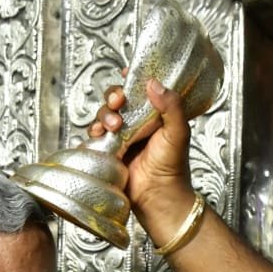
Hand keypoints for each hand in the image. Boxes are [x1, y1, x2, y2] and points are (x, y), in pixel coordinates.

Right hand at [89, 79, 195, 214]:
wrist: (158, 196)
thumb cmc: (173, 167)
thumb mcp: (178, 132)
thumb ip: (171, 106)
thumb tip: (153, 83)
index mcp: (154, 115)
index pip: (140, 90)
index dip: (131, 80)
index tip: (127, 74)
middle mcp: (136, 123)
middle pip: (117, 99)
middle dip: (113, 96)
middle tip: (119, 101)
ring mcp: (121, 137)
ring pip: (104, 115)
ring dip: (105, 115)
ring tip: (114, 127)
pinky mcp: (109, 151)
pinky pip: (95, 136)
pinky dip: (94, 132)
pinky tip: (99, 135)